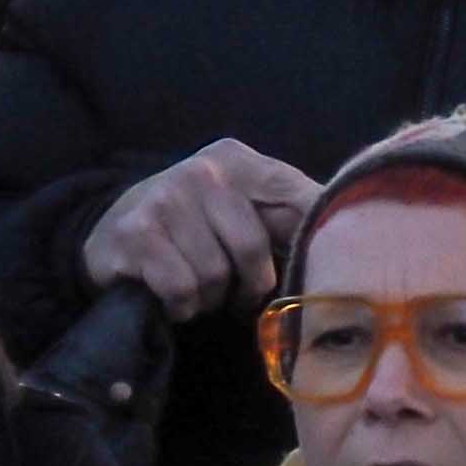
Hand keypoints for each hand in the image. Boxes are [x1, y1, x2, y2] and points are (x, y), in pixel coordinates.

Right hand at [79, 138, 318, 318]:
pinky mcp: (136, 235)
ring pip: (215, 275)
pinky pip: (182, 289)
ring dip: (209, 298)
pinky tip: (173, 296)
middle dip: (248, 284)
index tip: (319, 264)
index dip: (311, 236)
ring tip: (198, 289)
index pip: (295, 197)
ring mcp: (166, 200)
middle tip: (236, 292)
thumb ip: (288, 212)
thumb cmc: (194, 225)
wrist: (111, 231)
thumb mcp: (239, 206)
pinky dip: (181, 306)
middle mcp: (202, 171)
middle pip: (253, 248)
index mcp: (237, 160)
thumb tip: (353, 231)